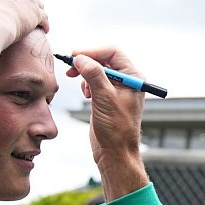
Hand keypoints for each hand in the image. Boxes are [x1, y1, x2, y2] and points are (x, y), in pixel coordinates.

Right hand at [65, 47, 148, 199]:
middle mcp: (127, 81)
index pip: (113, 52)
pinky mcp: (106, 99)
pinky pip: (94, 82)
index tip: (76, 56)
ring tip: (82, 87)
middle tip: (70, 66)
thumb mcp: (104, 98)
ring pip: (97, 70)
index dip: (93, 51)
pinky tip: (86, 95)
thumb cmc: (116, 129)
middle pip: (104, 59)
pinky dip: (86, 84)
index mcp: (133, 77)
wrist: (115, 152)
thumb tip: (80, 58)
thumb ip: (94, 74)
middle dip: (87, 62)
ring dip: (85, 74)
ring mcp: (116, 90)